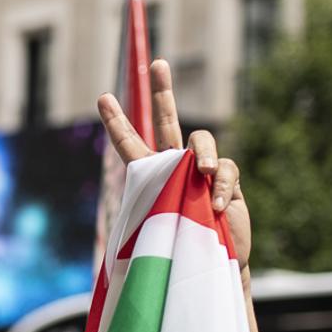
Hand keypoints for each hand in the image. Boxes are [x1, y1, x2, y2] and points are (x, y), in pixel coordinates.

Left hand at [98, 58, 251, 268]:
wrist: (207, 269)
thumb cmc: (175, 253)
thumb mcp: (154, 229)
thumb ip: (158, 201)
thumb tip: (173, 178)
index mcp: (150, 176)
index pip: (130, 144)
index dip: (117, 122)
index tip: (103, 97)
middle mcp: (176, 166)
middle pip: (168, 121)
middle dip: (163, 92)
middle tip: (159, 63)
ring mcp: (203, 171)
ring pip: (201, 141)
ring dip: (203, 155)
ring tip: (204, 176)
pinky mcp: (228, 181)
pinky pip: (226, 170)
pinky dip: (221, 188)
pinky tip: (216, 208)